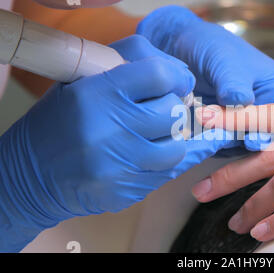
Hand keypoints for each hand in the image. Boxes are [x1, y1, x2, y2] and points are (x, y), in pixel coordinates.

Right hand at [0, 35, 231, 251]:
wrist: (32, 174)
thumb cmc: (61, 120)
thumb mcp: (82, 78)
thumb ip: (130, 61)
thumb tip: (181, 72)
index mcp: (96, 94)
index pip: (158, 75)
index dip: (177, 76)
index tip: (179, 81)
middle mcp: (109, 130)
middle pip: (172, 111)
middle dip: (173, 107)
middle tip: (162, 108)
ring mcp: (119, 165)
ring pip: (177, 147)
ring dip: (173, 138)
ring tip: (157, 134)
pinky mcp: (125, 191)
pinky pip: (168, 173)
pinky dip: (167, 159)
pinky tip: (158, 151)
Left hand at [137, 6, 273, 151]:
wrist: (181, 50)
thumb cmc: (211, 47)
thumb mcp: (225, 60)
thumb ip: (234, 82)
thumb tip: (241, 101)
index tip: (252, 139)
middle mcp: (271, 110)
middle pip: (271, 138)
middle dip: (247, 141)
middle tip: (224, 138)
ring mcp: (249, 125)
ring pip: (247, 148)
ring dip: (228, 145)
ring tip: (209, 136)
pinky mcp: (229, 133)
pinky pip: (227, 148)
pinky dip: (215, 146)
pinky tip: (203, 138)